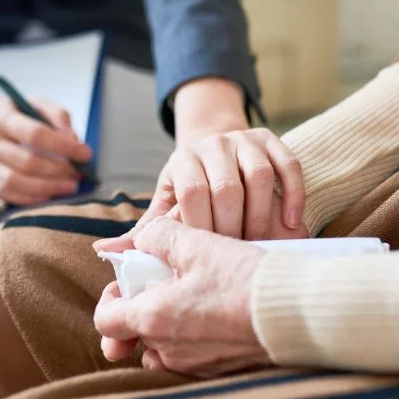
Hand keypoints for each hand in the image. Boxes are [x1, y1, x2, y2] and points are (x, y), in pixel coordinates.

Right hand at [0, 92, 91, 204]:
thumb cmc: (10, 112)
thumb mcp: (33, 103)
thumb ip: (57, 115)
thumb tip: (73, 139)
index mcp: (1, 117)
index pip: (36, 134)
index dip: (64, 146)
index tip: (85, 153)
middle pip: (27, 162)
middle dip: (59, 171)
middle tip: (79, 173)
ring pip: (15, 183)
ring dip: (48, 188)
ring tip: (69, 186)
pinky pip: (8, 195)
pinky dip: (33, 198)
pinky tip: (50, 193)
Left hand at [94, 217, 270, 376]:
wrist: (295, 312)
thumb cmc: (243, 278)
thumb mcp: (197, 244)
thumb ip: (159, 236)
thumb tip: (143, 238)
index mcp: (154, 319)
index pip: (106, 320)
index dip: (111, 297)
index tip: (130, 280)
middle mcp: (170, 350)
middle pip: (138, 330)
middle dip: (146, 304)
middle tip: (169, 279)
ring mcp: (196, 364)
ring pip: (166, 344)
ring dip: (171, 321)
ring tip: (195, 292)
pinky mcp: (221, 369)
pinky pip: (194, 354)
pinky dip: (196, 333)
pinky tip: (218, 310)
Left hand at [95, 126, 306, 254]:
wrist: (216, 149)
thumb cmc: (190, 189)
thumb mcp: (166, 205)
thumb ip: (143, 230)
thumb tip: (104, 252)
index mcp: (182, 161)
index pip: (192, 193)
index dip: (201, 228)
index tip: (206, 259)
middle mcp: (213, 145)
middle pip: (227, 187)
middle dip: (233, 227)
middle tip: (236, 258)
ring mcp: (244, 139)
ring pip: (259, 176)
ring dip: (262, 216)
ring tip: (261, 245)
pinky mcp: (271, 139)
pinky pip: (288, 164)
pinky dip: (293, 194)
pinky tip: (291, 223)